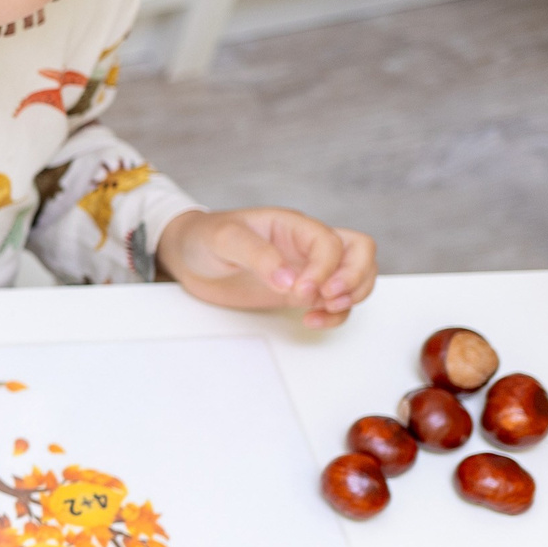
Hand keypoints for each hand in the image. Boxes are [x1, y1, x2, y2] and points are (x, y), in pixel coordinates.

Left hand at [156, 207, 375, 328]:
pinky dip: (335, 314)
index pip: (329, 242)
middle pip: (360, 252)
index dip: (323, 268)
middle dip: (355, 278)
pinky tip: (312, 321)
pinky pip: (335, 302)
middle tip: (328, 298)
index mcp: (293, 225)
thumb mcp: (224, 239)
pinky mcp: (299, 292)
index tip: (302, 290)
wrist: (187, 255)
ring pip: (356, 276)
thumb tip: (289, 280)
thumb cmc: (205, 237)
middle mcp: (306, 245)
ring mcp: (307, 268)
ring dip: (352, 296)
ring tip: (323, 311)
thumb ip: (257, 255)